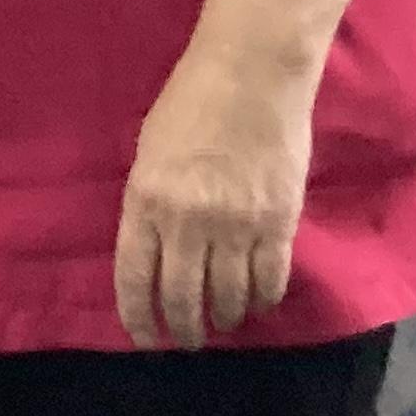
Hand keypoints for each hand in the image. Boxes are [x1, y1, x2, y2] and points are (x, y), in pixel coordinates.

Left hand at [115, 45, 315, 349]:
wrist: (252, 75)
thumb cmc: (190, 104)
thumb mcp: (148, 154)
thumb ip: (149, 204)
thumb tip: (156, 250)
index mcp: (145, 202)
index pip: (135, 278)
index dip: (139, 317)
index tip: (144, 338)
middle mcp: (188, 222)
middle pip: (182, 298)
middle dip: (182, 329)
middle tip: (186, 341)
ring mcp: (237, 226)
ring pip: (229, 296)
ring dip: (223, 318)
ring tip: (222, 324)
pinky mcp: (280, 222)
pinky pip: (270, 279)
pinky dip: (262, 300)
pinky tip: (256, 305)